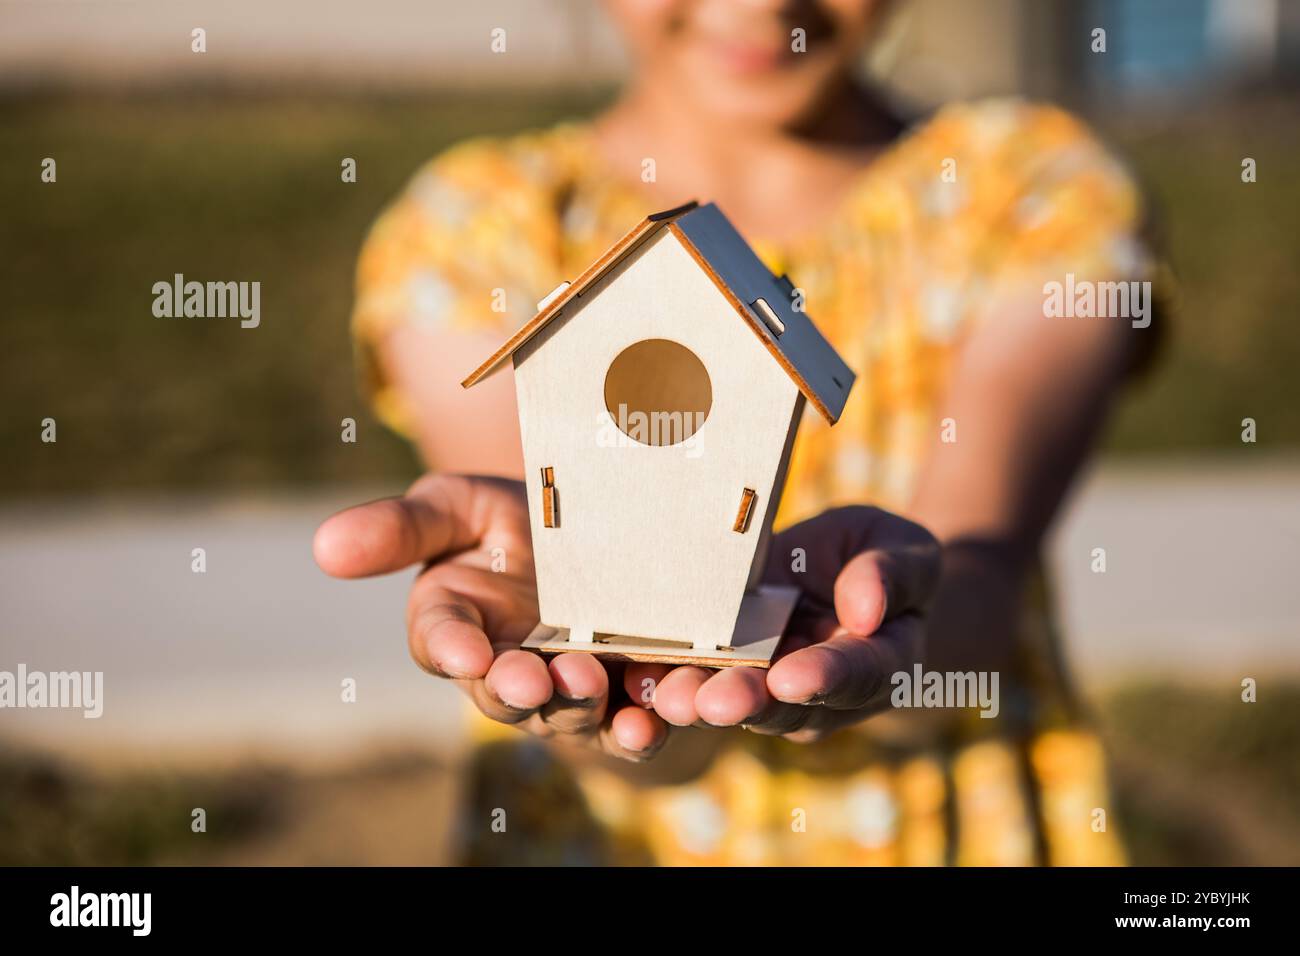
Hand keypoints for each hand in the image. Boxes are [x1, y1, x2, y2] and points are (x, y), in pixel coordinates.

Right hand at [313, 474, 670, 760]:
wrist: (608, 523)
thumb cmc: (517, 515)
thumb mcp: (459, 504)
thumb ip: (403, 527)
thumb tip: (323, 546)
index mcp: (456, 621)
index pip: (441, 640)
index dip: (452, 647)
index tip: (465, 650)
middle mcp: (507, 664)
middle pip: (505, 691)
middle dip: (518, 688)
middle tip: (533, 678)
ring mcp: (569, 683)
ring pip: (569, 711)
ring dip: (578, 705)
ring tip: (593, 684)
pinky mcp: (629, 691)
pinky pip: (631, 720)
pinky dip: (639, 724)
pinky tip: (652, 717)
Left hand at [624, 506, 939, 742]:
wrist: (840, 574)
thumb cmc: (880, 558)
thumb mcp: (904, 551)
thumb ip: (890, 576)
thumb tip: (866, 608)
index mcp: (877, 664)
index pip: (856, 675)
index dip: (824, 677)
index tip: (793, 678)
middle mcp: (819, 691)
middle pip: (783, 704)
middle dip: (744, 701)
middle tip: (713, 702)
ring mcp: (767, 685)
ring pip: (731, 700)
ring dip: (695, 700)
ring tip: (664, 696)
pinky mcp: (723, 668)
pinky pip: (693, 678)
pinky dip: (661, 679)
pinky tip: (631, 676)